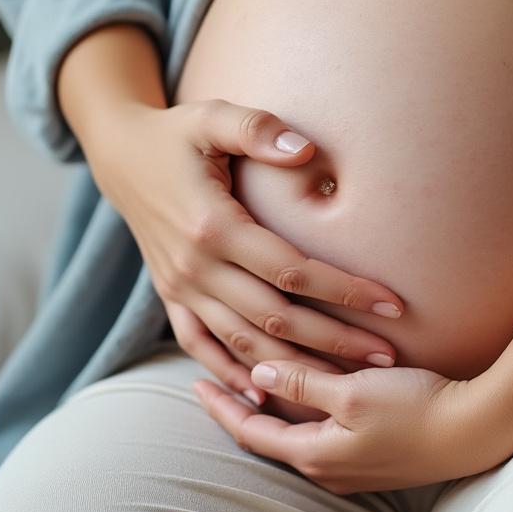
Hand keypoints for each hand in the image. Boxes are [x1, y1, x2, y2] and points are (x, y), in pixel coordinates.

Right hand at [80, 92, 404, 406]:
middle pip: (276, 319)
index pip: (292, 270)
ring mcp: (180, 288)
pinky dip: (232, 373)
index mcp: (214, 226)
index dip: (345, 290)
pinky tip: (269, 394)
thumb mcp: (212, 117)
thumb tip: (306, 150)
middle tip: (388, 356)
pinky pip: (201, 346)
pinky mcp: (170, 299)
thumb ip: (258, 129)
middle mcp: (196, 267)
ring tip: (349, 381)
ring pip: (245, 343)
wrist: (121, 157)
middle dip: (335, 341)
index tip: (391, 304)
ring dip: (297, 368)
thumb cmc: (178, 134)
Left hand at [191, 359, 505, 493]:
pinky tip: (306, 394)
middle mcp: (327, 470)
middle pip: (269, 438)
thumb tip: (256, 374)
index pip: (249, 432)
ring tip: (252, 383)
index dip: (220, 407)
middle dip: (241, 409)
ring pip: (296, 436)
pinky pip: (323, 437)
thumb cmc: (415, 408)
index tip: (195, 383)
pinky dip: (303, 415)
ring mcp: (351, 470)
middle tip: (215, 378)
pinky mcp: (374, 460)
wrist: (476, 432)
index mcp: (314, 454)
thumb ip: (301, 382)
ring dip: (273, 411)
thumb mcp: (351, 390)